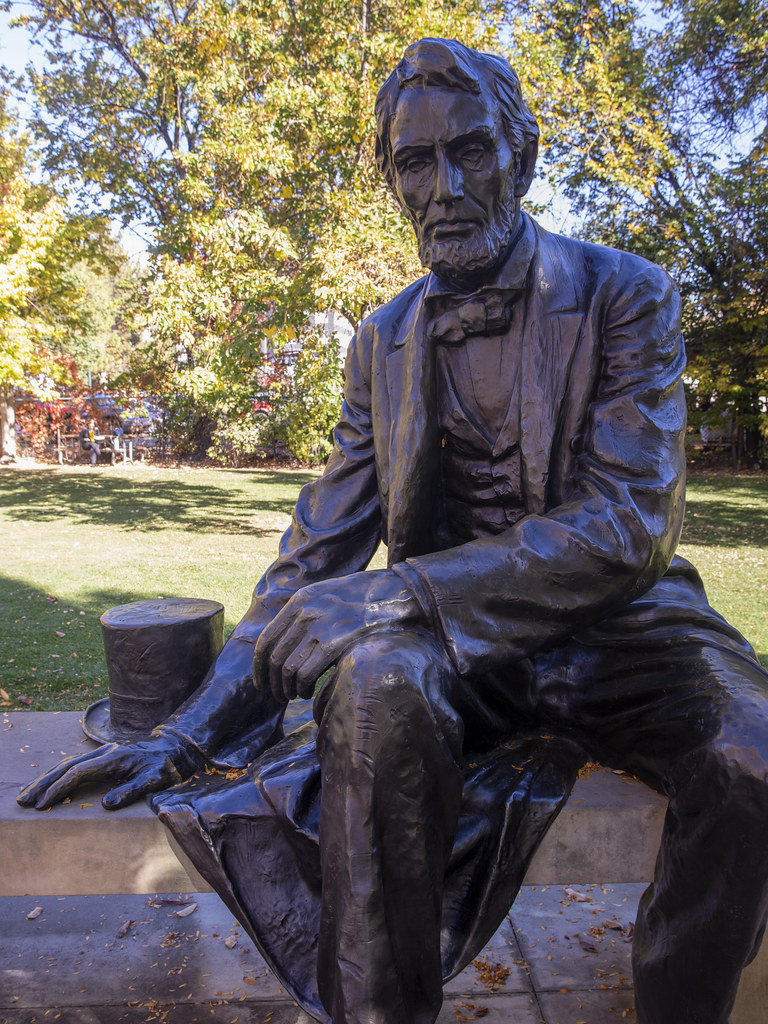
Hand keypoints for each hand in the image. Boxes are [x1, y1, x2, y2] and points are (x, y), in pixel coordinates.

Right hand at [17, 732, 198, 811]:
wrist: (177, 747)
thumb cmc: (168, 765)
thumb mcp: (155, 779)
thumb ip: (131, 791)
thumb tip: (106, 805)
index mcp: (114, 758)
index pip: (78, 773)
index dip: (59, 788)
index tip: (43, 803)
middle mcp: (105, 752)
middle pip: (66, 766)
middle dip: (44, 783)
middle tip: (23, 800)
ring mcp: (104, 752)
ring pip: (68, 764)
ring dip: (47, 778)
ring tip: (29, 794)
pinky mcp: (106, 756)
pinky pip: (76, 764)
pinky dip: (59, 774)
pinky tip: (50, 784)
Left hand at [254, 569, 422, 700]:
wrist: (395, 593)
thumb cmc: (364, 599)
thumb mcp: (327, 596)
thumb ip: (305, 613)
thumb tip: (287, 642)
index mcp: (299, 600)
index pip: (265, 639)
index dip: (259, 666)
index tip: (261, 682)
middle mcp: (304, 612)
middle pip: (274, 657)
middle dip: (273, 682)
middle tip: (279, 695)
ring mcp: (318, 627)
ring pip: (287, 668)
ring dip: (287, 688)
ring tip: (295, 695)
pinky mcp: (333, 642)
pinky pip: (305, 673)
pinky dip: (302, 688)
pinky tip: (308, 692)